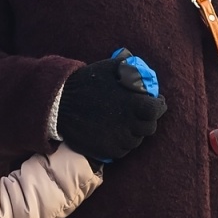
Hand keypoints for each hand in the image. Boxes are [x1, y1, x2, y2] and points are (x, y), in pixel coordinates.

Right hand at [56, 48, 167, 162]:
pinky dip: (121, 142)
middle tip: (139, 113)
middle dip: (147, 119)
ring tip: (124, 122)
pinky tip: (114, 131)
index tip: (155, 102)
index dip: (158, 105)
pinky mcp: (108, 151)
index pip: (157, 110)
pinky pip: (122, 149)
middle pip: (149, 127)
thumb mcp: (109, 67)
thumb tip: (142, 68)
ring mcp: (118, 140)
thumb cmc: (86, 82)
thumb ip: (130, 67)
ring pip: (136, 140)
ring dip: (134, 131)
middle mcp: (129, 124)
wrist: (60, 104)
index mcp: (133, 104)